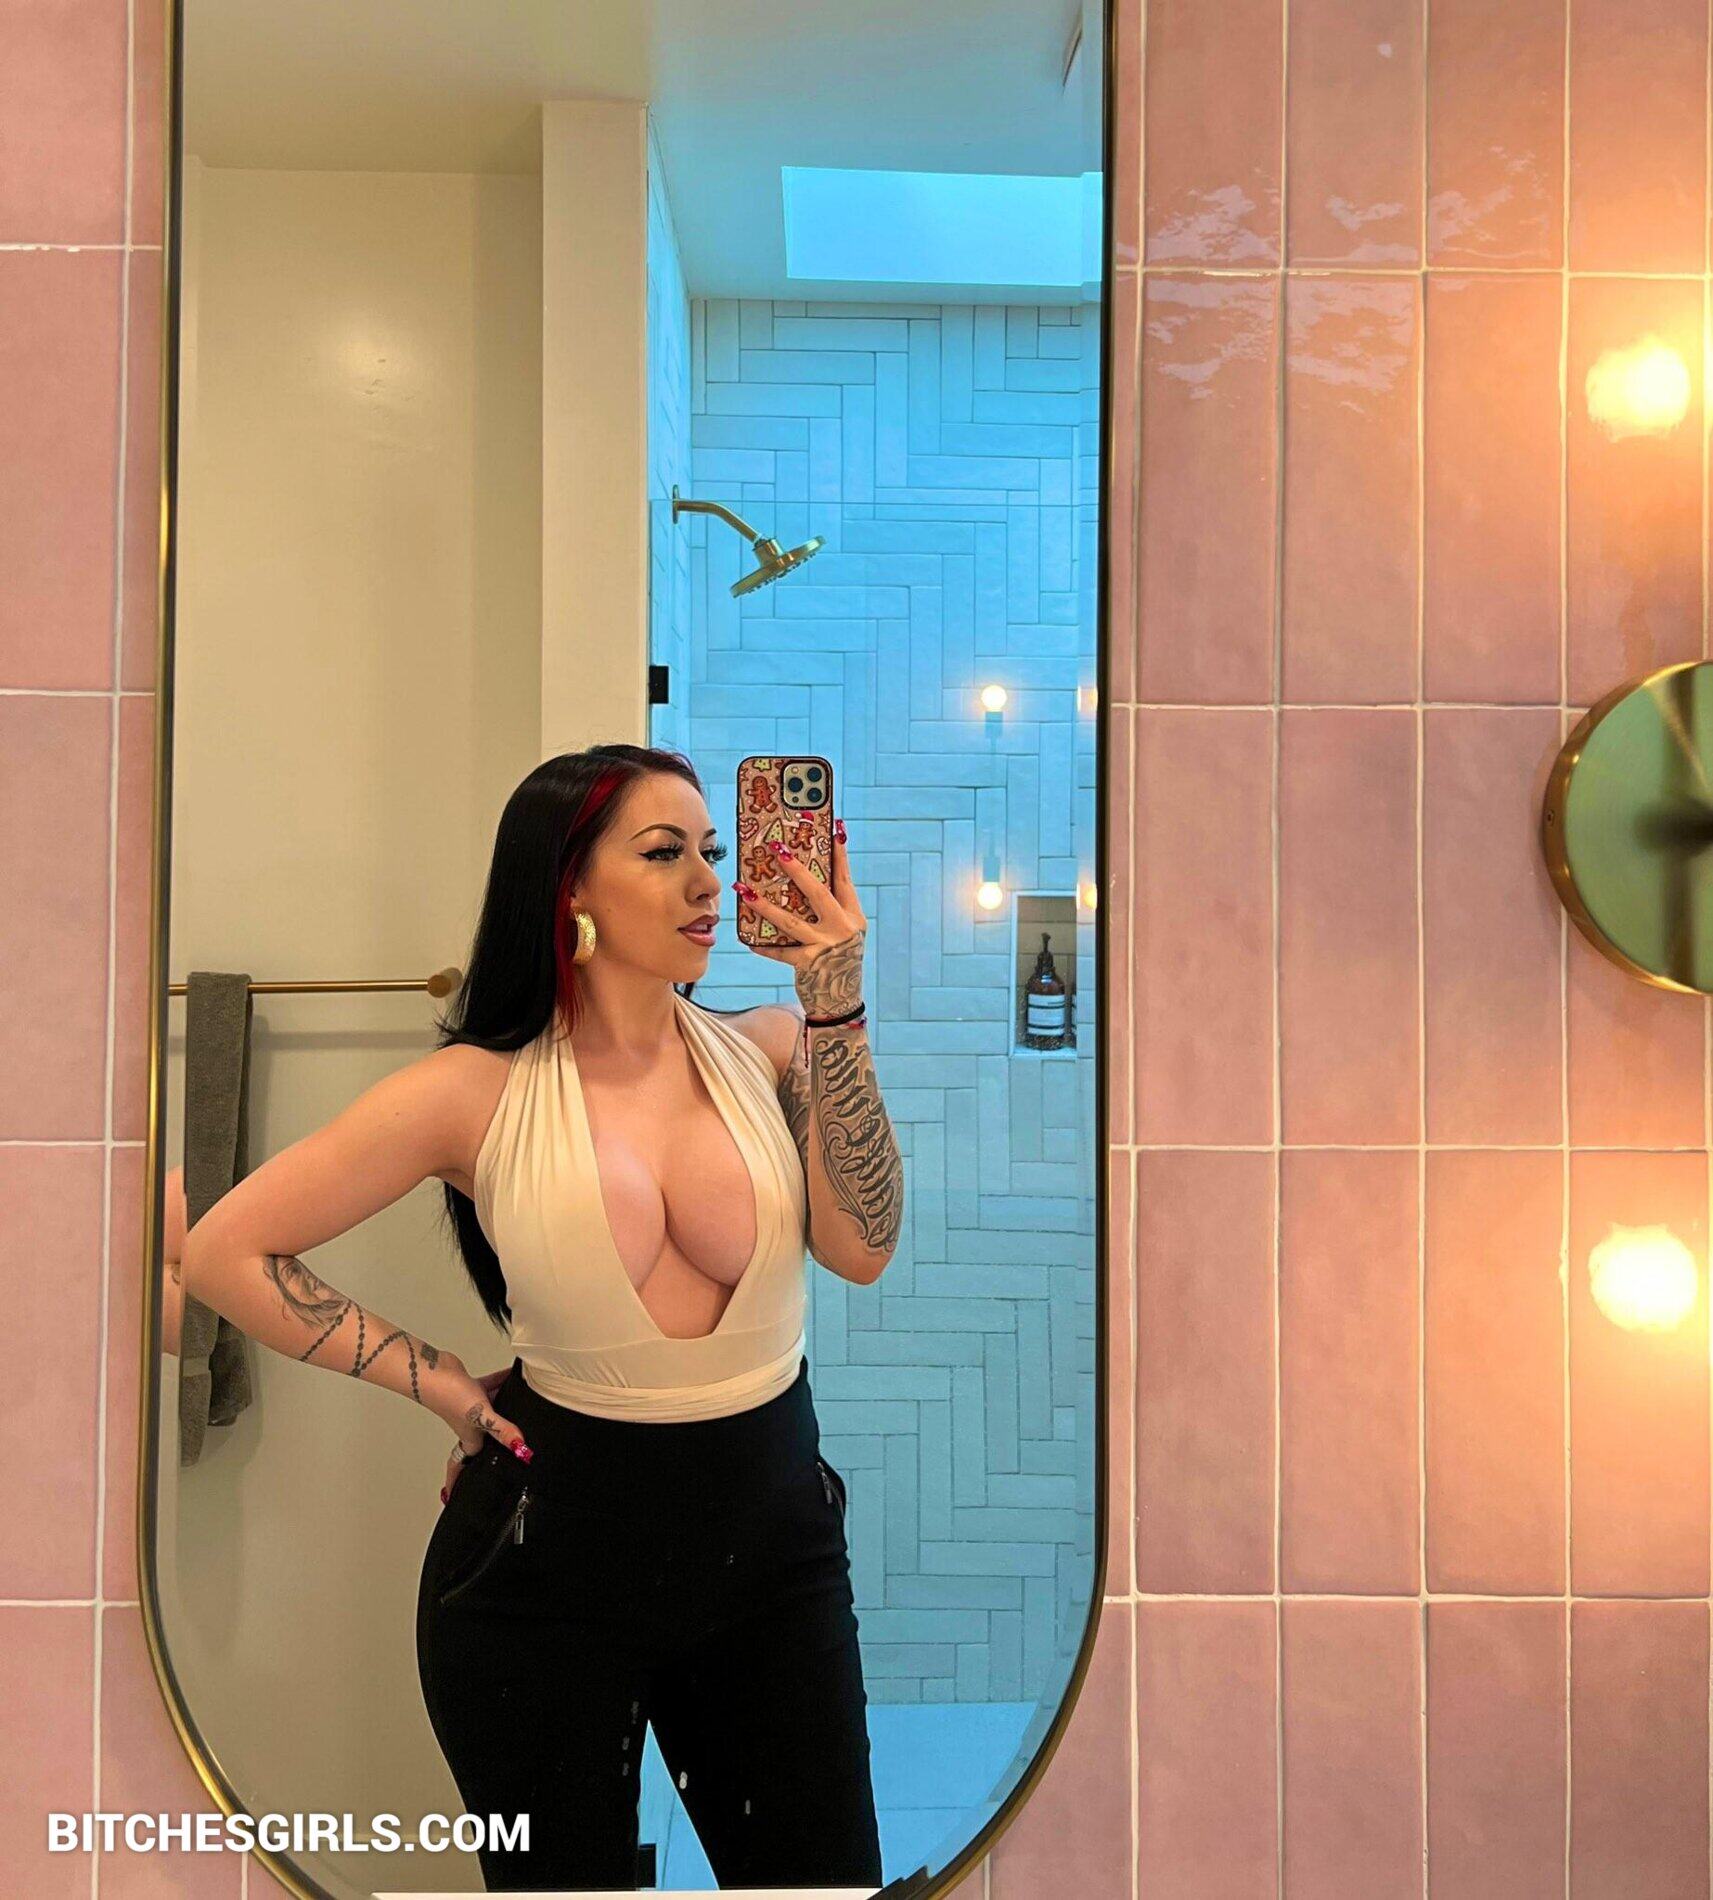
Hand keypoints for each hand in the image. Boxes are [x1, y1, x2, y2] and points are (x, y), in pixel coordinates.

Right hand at [433, 1357, 530, 1505]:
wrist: (434, 1369)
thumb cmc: (449, 1396)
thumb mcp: (482, 1416)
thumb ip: (502, 1431)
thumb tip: (521, 1449)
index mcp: (470, 1439)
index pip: (464, 1467)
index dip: (458, 1482)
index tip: (452, 1496)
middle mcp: (471, 1424)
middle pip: (485, 1440)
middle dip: (494, 1447)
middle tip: (506, 1455)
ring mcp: (472, 1406)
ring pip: (493, 1412)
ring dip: (505, 1412)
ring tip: (522, 1414)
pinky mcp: (473, 1388)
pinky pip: (493, 1387)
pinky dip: (503, 1383)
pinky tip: (516, 1379)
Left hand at [735, 817, 867, 1018]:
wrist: (841, 1003)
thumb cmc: (837, 962)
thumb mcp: (841, 934)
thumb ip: (828, 911)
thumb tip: (800, 880)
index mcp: (853, 917)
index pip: (845, 879)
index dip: (840, 854)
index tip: (835, 828)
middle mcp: (843, 929)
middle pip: (817, 893)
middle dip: (797, 869)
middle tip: (778, 849)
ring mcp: (826, 947)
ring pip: (790, 920)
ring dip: (764, 905)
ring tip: (744, 889)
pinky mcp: (808, 964)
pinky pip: (780, 951)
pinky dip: (764, 947)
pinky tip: (749, 941)